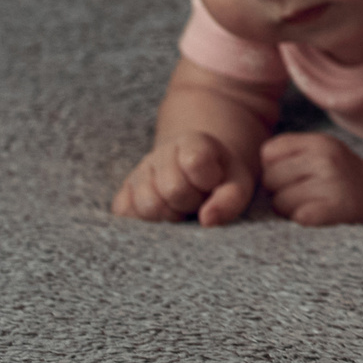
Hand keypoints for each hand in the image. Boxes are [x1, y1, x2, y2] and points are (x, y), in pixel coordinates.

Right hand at [111, 131, 255, 226]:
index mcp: (192, 142)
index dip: (207, 180)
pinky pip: (125, 212)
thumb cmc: (220, 181)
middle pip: (172, 189)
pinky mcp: (124, 193)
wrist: (197, 176)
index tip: (213, 182)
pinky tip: (163, 212)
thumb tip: (207, 220)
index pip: (195, 162)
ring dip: (169, 214)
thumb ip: (231, 199)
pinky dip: (145, 220)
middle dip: (190, 202)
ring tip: (181, 206)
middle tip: (198, 198)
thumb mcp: (238, 184)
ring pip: (147, 204)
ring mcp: (139, 173)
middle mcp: (160, 154)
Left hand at [260, 132, 362, 226]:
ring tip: (304, 205)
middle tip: (294, 194)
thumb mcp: (322, 148)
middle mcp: (325, 159)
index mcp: (319, 142)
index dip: (270, 166)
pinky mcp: (336, 208)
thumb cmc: (341, 172)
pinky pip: (299, 216)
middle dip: (276, 190)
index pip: (269, 152)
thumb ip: (292, 151)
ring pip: (280, 202)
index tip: (285, 175)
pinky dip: (299, 218)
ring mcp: (332, 184)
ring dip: (286, 209)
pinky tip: (310, 214)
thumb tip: (258, 171)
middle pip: (270, 179)